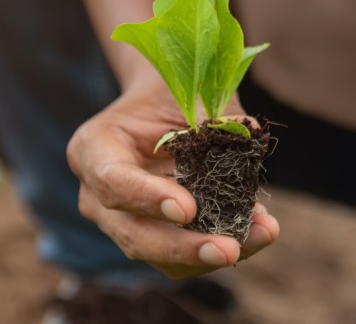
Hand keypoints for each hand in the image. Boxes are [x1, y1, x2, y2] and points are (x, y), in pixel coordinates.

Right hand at [67, 81, 279, 279]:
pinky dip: (219, 249)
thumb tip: (247, 149)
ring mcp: (120, 223)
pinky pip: (181, 259)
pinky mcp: (151, 240)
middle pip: (132, 234)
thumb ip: (211, 122)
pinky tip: (258, 232)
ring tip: (261, 233)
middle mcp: (97, 195)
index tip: (188, 210)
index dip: (148, 199)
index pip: (113, 182)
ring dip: (210, 254)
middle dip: (183, 247)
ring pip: (158, 256)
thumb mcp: (189, 95)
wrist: (162, 107)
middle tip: (228, 249)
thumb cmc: (171, 95)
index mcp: (93, 149)